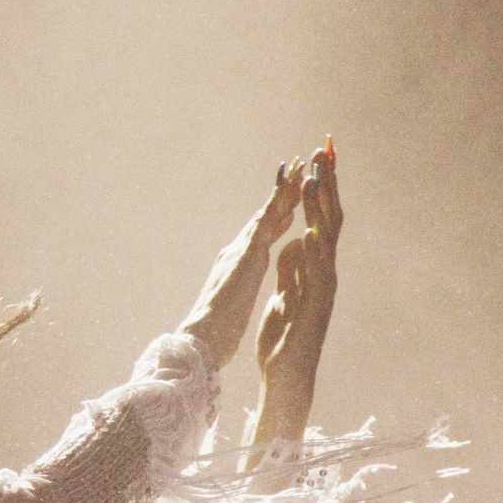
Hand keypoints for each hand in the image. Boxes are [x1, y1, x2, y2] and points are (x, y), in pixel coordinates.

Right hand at [180, 158, 305, 368]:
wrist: (203, 338)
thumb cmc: (218, 328)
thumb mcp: (235, 300)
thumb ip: (241, 284)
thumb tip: (246, 279)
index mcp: (240, 263)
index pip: (264, 232)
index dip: (279, 212)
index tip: (294, 195)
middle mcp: (238, 250)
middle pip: (265, 215)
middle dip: (283, 192)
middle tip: (299, 165)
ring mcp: (241, 250)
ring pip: (266, 212)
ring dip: (283, 188)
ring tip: (298, 164)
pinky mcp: (246, 255)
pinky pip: (266, 222)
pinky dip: (278, 204)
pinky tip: (290, 188)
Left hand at [248, 145, 340, 447]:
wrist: (285, 376)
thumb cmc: (284, 339)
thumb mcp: (283, 296)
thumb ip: (290, 271)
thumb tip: (294, 245)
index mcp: (314, 269)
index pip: (319, 220)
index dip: (319, 189)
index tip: (318, 157)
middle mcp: (324, 274)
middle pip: (328, 220)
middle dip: (327, 185)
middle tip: (325, 150)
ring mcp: (321, 290)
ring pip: (325, 242)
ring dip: (321, 210)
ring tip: (317, 180)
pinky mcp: (313, 308)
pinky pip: (315, 276)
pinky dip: (313, 255)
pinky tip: (312, 234)